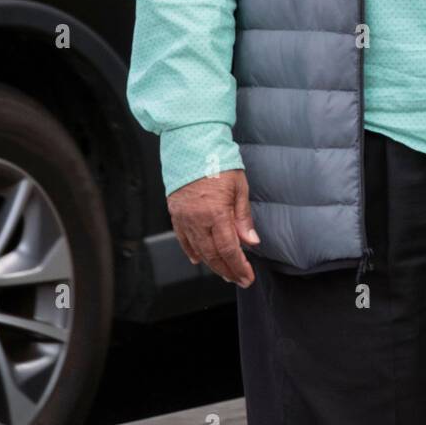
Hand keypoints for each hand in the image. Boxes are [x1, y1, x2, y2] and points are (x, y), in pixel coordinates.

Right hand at [167, 169, 258, 285]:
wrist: (192, 145)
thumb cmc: (218, 161)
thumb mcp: (239, 187)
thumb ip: (243, 217)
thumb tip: (251, 241)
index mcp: (216, 212)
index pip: (228, 249)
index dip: (238, 267)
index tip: (247, 277)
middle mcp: (197, 219)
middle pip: (212, 255)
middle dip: (227, 271)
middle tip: (239, 279)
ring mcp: (183, 217)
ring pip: (198, 251)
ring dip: (212, 265)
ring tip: (224, 272)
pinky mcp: (175, 213)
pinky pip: (183, 239)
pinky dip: (192, 251)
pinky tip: (199, 259)